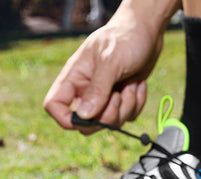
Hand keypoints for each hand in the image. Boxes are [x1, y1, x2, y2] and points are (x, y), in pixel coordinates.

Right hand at [43, 1, 174, 133]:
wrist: (146, 32)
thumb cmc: (125, 39)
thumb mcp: (110, 62)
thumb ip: (97, 89)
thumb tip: (84, 116)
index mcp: (73, 77)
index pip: (54, 106)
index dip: (65, 119)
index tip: (87, 119)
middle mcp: (86, 91)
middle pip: (87, 124)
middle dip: (108, 115)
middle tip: (119, 95)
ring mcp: (104, 98)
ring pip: (110, 123)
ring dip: (126, 107)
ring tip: (131, 84)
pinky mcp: (121, 102)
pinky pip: (127, 117)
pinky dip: (137, 103)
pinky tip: (138, 84)